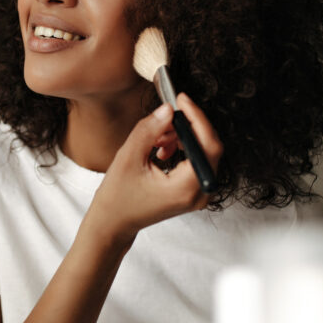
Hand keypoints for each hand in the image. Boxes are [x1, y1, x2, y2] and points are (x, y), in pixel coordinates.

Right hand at [86, 93, 222, 245]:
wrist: (114, 223)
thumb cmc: (118, 197)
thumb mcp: (129, 157)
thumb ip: (150, 130)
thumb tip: (168, 109)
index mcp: (186, 188)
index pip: (207, 145)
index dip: (197, 118)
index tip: (181, 100)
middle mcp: (199, 193)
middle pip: (208, 148)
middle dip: (186, 127)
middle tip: (164, 117)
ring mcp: (198, 194)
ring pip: (201, 152)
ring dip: (181, 137)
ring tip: (156, 139)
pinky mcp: (192, 191)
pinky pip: (195, 161)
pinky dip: (181, 148)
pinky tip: (160, 149)